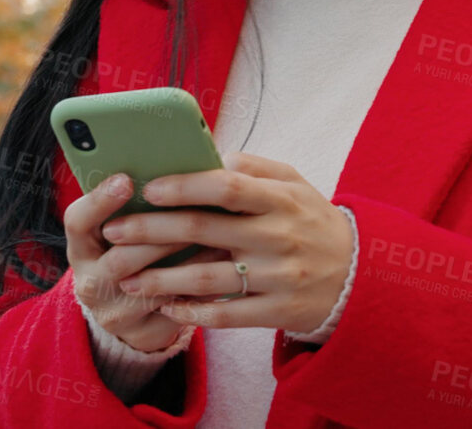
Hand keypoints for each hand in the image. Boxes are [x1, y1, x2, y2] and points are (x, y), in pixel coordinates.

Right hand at [66, 171, 228, 351]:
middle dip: (156, 234)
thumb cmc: (133, 253)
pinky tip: (221, 265)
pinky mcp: (142, 333)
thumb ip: (134, 206)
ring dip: (184, 260)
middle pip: (119, 258)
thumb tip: (169, 166)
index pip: (77, 222)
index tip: (126, 179)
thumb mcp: (121, 231)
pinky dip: (199, 284)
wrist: (133, 313)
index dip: (100, 201)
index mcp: (81, 248)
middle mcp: (90, 282)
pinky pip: (174, 309)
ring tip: (214, 234)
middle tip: (188, 211)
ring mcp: (114, 312)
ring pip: (150, 286)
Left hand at [101, 152, 354, 334]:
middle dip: (152, 231)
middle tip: (114, 232)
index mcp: (281, 199)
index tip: (148, 189)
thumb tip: (208, 156)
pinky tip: (164, 305)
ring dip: (160, 278)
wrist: (357, 275)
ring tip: (126, 277)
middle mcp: (279, 236)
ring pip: (207, 278)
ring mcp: (278, 277)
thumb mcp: (294, 183)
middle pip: (205, 230)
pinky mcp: (277, 311)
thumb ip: (254, 167)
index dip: (185, 186)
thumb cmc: (311, 221)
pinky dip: (191, 311)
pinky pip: (225, 315)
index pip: (228, 186)